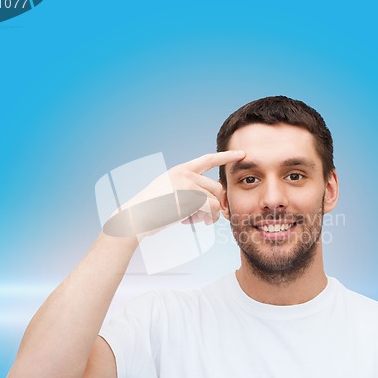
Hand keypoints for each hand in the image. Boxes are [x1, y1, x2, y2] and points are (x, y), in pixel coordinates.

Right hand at [105, 150, 245, 236]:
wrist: (136, 217)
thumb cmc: (151, 210)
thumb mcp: (168, 192)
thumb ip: (188, 190)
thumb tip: (212, 202)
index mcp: (180, 170)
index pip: (208, 159)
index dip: (226, 156)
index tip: (241, 154)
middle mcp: (185, 174)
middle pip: (216, 186)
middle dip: (216, 204)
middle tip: (206, 219)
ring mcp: (187, 184)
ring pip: (215, 199)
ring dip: (210, 215)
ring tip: (196, 222)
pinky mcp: (189, 197)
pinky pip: (212, 208)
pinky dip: (208, 219)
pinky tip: (192, 223)